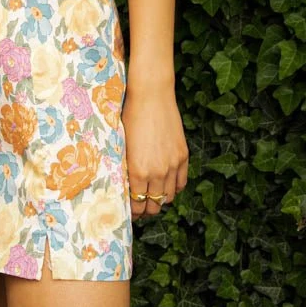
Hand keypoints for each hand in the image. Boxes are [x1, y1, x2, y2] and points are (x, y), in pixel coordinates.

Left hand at [121, 85, 188, 218]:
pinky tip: (167, 184)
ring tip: (153, 196)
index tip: (130, 211)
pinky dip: (174, 187)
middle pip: (154, 205)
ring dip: (161, 199)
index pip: (136, 204)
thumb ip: (126, 167)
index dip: (133, 211)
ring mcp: (172, 164)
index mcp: (137, 170)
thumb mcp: (122, 144)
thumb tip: (124, 185)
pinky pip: (181, 182)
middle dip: (146, 208)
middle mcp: (157, 172)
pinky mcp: (183, 155)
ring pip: (169, 197)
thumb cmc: (130, 115)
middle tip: (141, 207)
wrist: (151, 95)